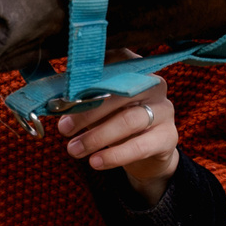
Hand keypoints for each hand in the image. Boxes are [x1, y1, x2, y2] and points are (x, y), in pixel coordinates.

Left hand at [59, 74, 178, 204]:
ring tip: (74, 150)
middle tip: (63, 129)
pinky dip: (115, 156)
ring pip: (128, 121)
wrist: (148, 152)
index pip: (113, 64)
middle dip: (87, 113)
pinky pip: (139, 146)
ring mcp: (164, 109)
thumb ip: (84, 100)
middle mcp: (153, 85)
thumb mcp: (101, 107)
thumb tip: (57, 104)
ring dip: (96, 137)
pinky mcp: (168, 136)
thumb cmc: (118, 121)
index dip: (88, 78)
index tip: (65, 95)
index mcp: (135, 70)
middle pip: (118, 95)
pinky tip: (96, 162)